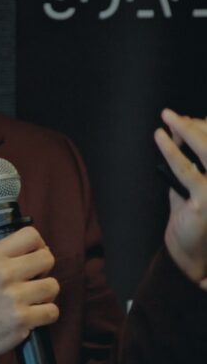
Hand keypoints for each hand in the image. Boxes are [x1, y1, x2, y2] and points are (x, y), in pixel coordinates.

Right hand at [0, 226, 59, 355]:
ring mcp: (14, 296)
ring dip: (46, 294)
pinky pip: (52, 311)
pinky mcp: (22, 319)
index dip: (38, 245)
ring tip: (32, 298)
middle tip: (33, 279)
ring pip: (53, 285)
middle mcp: (4, 272)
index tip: (33, 256)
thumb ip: (7, 253)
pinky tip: (33, 314)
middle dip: (44, 269)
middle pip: (47, 258)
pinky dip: (46, 314)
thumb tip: (40, 248)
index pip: (31, 235)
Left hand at [154, 109, 206, 289]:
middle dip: (195, 125)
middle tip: (170, 114)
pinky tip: (160, 137)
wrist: (189, 249)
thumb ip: (185, 154)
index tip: (188, 118)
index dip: (205, 127)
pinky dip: (171, 150)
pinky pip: (186, 169)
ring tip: (167, 117)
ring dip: (185, 130)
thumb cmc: (190, 211)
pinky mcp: (206, 201)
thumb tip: (177, 127)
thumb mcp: (189, 178)